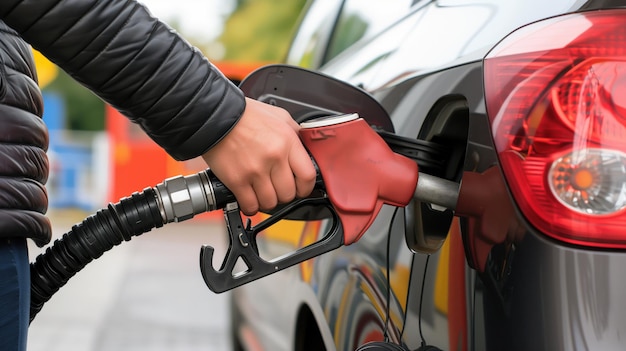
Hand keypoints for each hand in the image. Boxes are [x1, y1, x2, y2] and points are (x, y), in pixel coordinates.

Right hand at [201, 97, 315, 214]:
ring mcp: (255, 170)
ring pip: (271, 203)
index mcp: (287, 142)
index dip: (305, 187)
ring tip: (261, 193)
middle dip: (284, 194)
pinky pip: (250, 205)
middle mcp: (274, 157)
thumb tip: (305, 149)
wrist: (214, 117)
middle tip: (277, 189)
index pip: (308, 176)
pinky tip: (249, 199)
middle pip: (289, 193)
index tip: (300, 188)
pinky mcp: (237, 180)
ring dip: (267, 201)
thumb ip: (294, 134)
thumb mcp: (279, 116)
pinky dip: (251, 206)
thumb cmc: (244, 115)